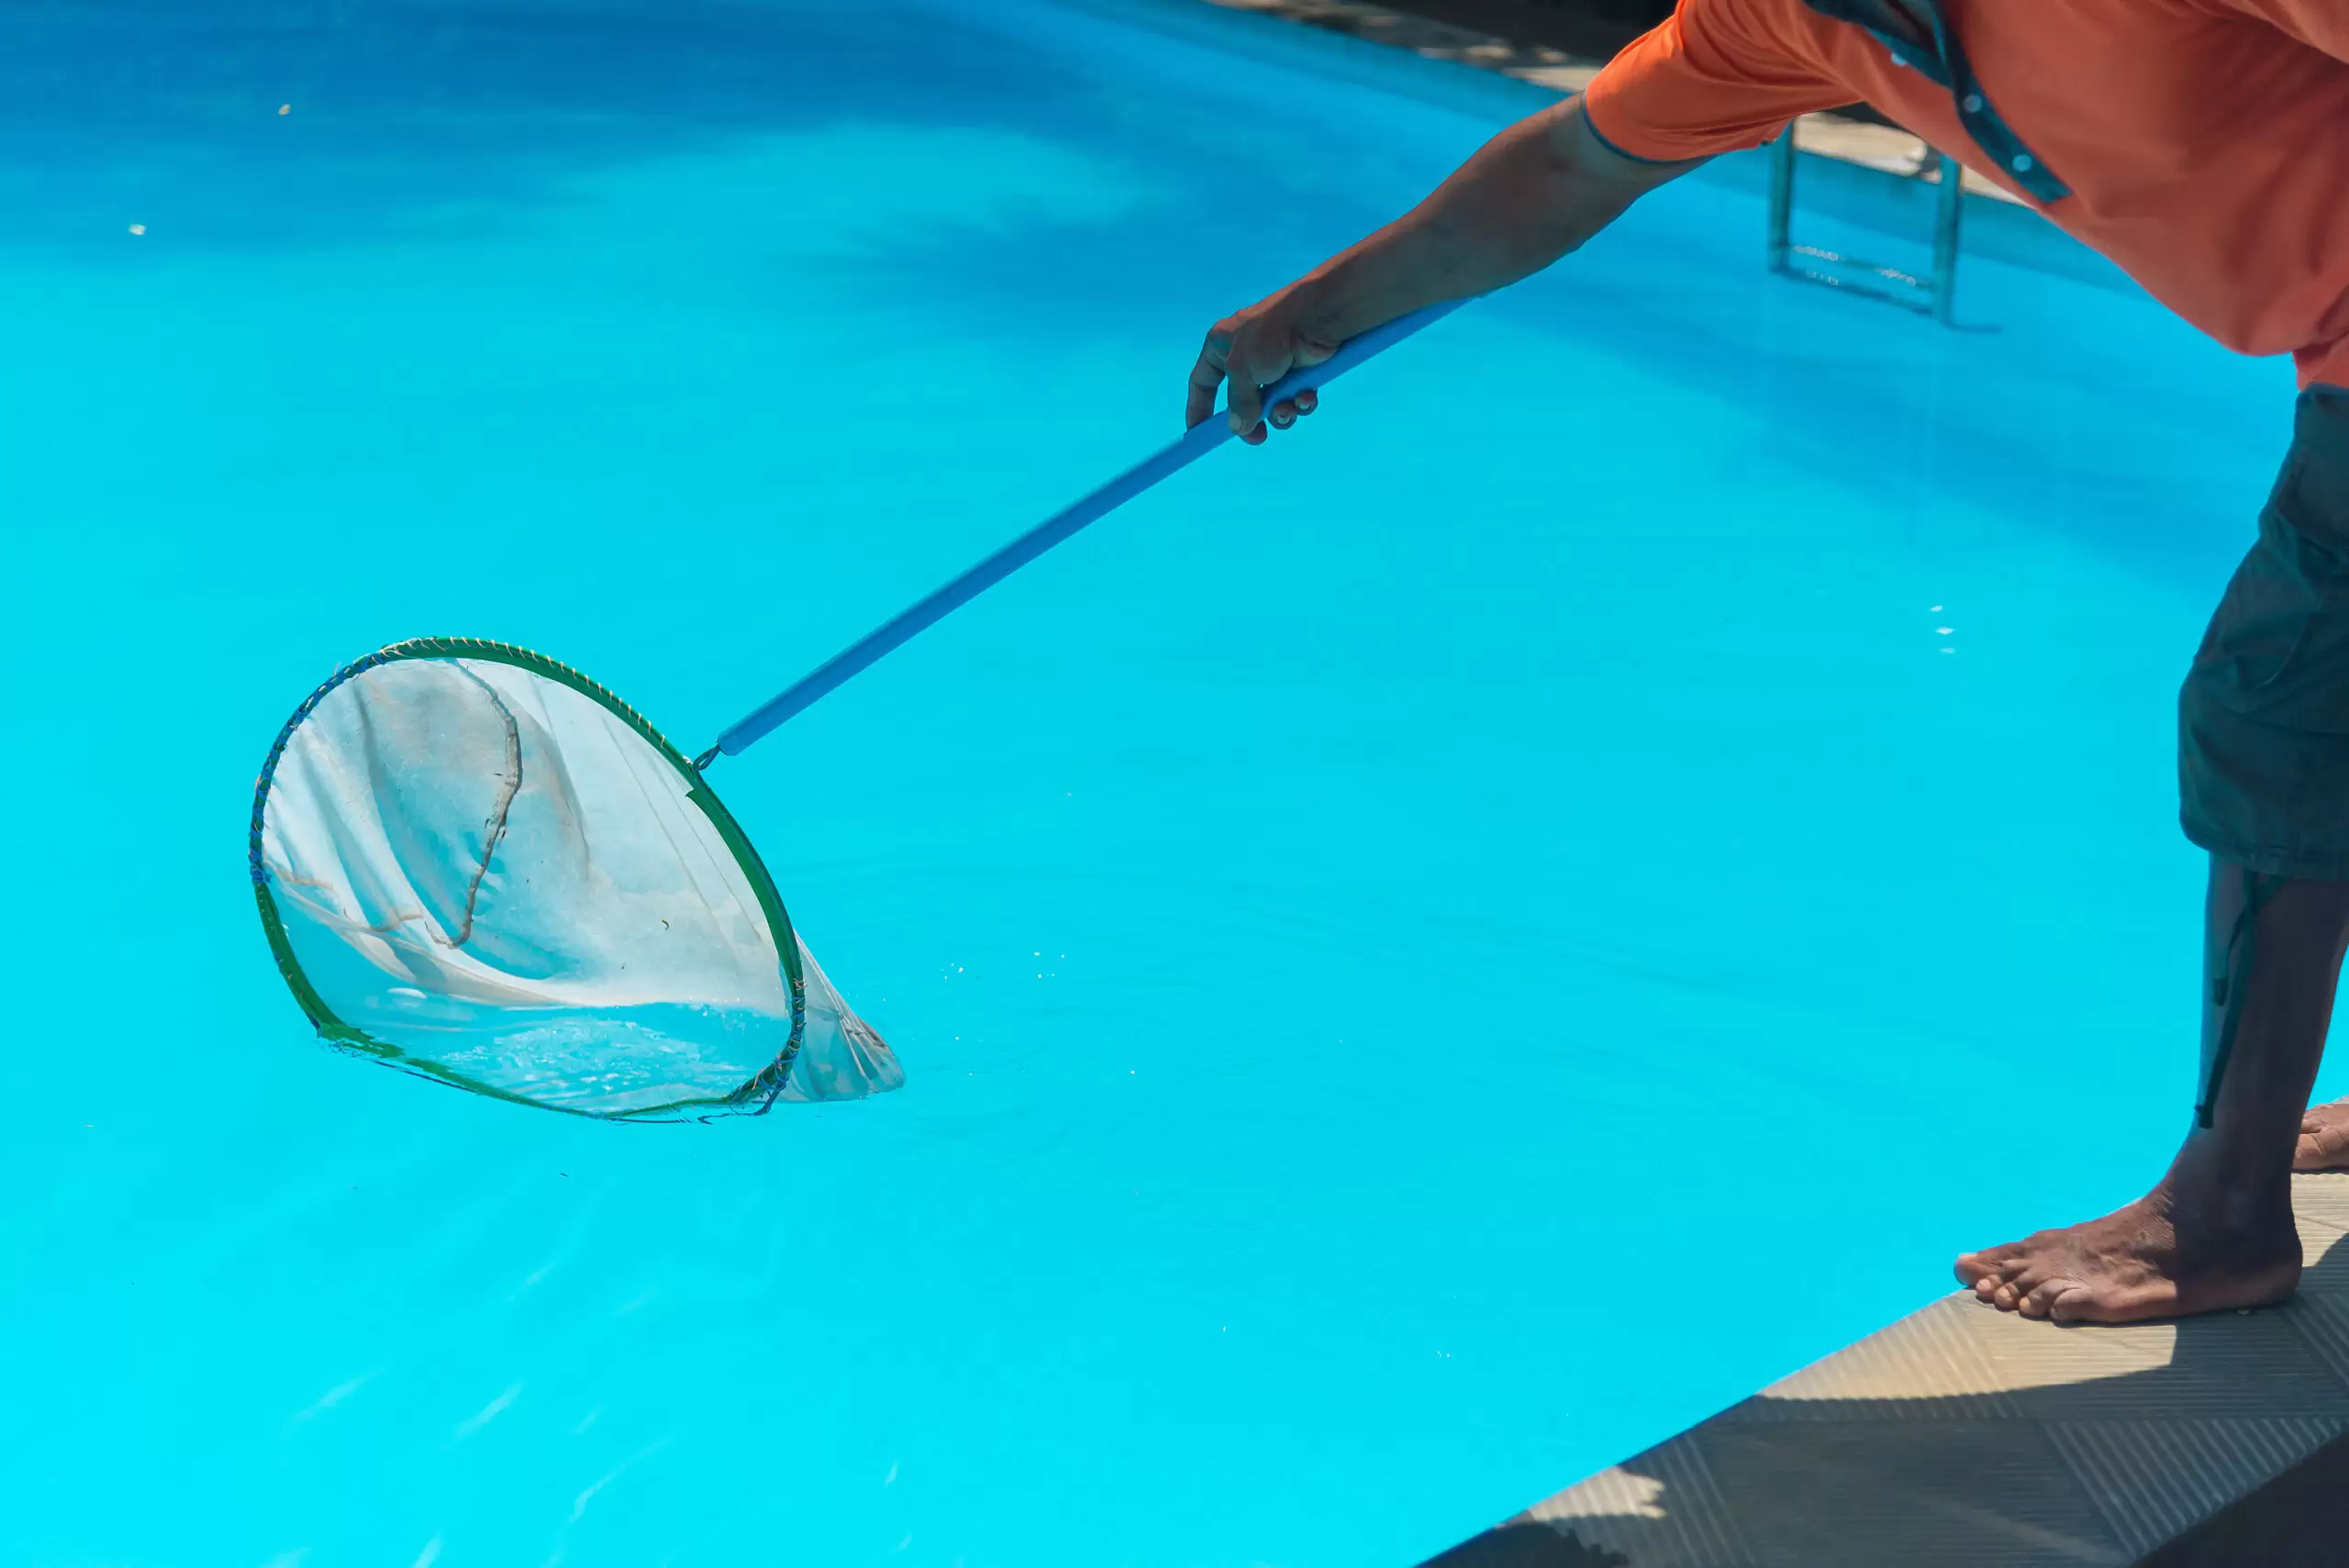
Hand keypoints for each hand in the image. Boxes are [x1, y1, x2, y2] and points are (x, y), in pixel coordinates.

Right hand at [1186, 290, 1340, 444]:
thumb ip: (1238, 403)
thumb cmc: (1270, 337)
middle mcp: (1246, 355)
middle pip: (1241, 400)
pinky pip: (1294, 397)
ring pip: (1271, 403)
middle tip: (1258, 438)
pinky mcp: (1300, 370)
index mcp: (1221, 345)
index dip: (1199, 409)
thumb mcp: (1242, 371)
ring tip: (1288, 409)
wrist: (1317, 319)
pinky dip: (1300, 402)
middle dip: (1252, 420)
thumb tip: (1238, 428)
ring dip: (1280, 412)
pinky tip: (1306, 397)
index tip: (1199, 435)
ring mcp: (1275, 363)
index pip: (1202, 382)